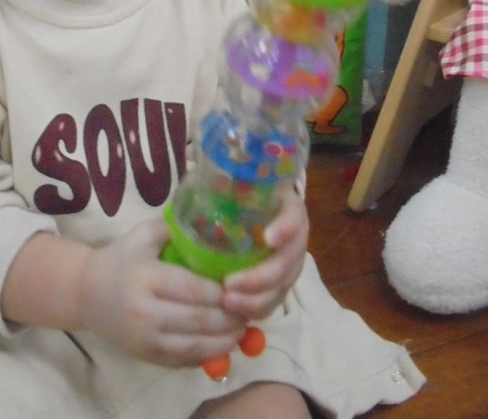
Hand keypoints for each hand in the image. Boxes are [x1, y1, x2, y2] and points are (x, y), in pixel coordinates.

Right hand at [78, 219, 246, 367]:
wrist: (86, 294)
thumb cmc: (122, 258)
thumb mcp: (146, 234)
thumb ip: (180, 229)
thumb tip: (220, 224)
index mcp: (146, 278)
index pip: (194, 290)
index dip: (224, 291)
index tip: (245, 284)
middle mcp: (145, 313)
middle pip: (200, 320)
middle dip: (232, 317)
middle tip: (252, 306)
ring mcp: (146, 340)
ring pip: (197, 346)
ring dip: (227, 339)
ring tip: (244, 325)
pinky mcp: (148, 356)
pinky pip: (186, 360)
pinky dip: (210, 353)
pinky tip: (225, 341)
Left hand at [220, 188, 307, 319]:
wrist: (245, 211)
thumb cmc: (235, 193)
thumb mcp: (230, 182)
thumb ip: (220, 182)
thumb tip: (192, 175)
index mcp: (285, 206)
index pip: (295, 215)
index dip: (285, 227)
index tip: (267, 237)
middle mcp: (294, 235)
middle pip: (290, 260)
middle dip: (262, 276)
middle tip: (230, 284)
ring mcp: (290, 262)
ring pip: (283, 286)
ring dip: (257, 298)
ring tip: (227, 301)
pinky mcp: (280, 283)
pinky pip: (274, 301)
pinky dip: (256, 309)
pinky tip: (234, 311)